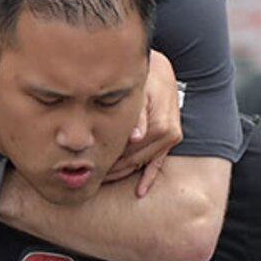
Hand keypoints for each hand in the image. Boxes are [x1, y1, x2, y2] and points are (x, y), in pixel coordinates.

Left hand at [104, 50, 183, 194]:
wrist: (160, 70)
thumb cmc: (145, 77)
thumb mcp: (140, 89)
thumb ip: (137, 114)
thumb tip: (136, 137)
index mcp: (160, 124)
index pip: (129, 150)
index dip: (109, 159)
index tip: (90, 165)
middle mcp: (168, 134)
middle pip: (134, 159)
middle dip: (112, 167)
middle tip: (89, 175)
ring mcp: (171, 139)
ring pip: (141, 162)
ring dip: (122, 172)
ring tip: (101, 178)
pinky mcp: (171, 140)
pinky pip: (158, 163)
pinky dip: (148, 177)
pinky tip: (139, 191)